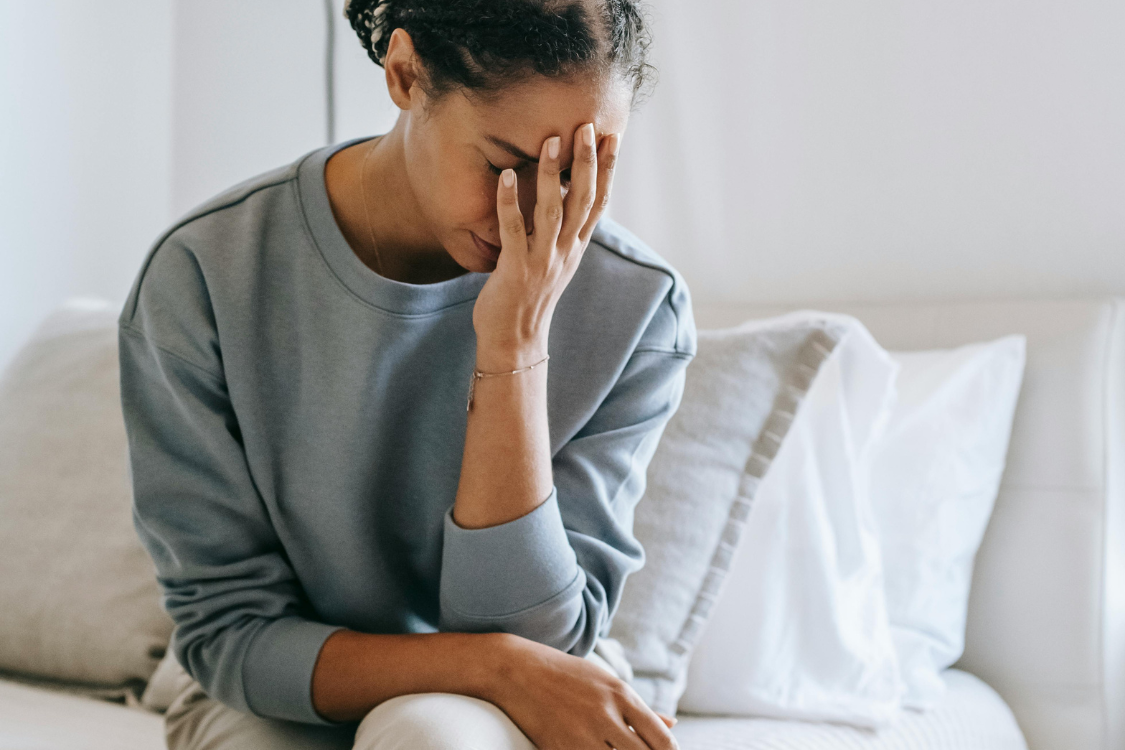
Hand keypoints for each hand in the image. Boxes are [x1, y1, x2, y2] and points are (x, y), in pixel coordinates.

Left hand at [472, 122, 619, 367]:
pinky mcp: (516, 268)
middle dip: (587, 162)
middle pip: (583, 200)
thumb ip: (563, 234)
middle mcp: (565, 251)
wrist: (515, 341)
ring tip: (552, 140)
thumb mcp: (555, 263)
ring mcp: (542, 260)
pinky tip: (506, 176)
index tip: (613, 137)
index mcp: (576, 247)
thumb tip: (566, 201)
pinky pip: (513, 229)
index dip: (608, 169)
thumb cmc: (529, 299)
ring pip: (552, 210)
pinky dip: (510, 201)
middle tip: (588, 126)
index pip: (599, 202)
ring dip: (553, 174)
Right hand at [488, 635, 679, 749]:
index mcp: (621, 695)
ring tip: (613, 748)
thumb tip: (673, 725)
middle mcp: (605, 715)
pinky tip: (591, 749)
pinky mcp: (559, 749)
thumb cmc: (566, 675)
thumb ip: (639, 709)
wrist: (518, 670)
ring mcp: (581, 735)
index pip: (662, 740)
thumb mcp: (606, 682)